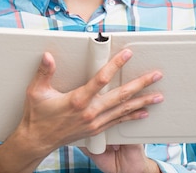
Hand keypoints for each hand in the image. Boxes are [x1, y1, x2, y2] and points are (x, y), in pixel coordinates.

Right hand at [0, 49, 163, 172]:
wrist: (37, 141)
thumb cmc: (36, 116)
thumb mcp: (37, 92)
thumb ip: (44, 72)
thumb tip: (48, 56)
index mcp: (77, 100)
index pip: (101, 79)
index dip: (116, 65)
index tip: (128, 54)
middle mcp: (90, 112)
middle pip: (121, 96)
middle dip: (140, 84)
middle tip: (156, 75)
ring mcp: (94, 122)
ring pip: (123, 110)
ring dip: (142, 102)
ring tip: (158, 95)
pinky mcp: (96, 130)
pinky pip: (118, 121)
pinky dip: (132, 116)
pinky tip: (144, 112)